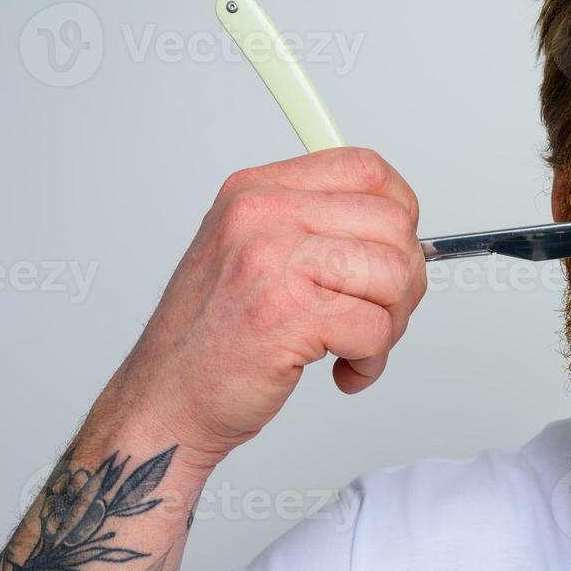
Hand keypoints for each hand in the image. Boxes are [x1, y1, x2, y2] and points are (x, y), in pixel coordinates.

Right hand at [87, 146, 425, 474]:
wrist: (166, 400)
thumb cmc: (214, 339)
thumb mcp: (253, 254)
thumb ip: (318, 229)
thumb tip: (401, 230)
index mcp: (257, 191)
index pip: (365, 169)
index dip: (400, 213)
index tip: (393, 252)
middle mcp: (262, 215)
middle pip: (393, 224)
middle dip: (404, 281)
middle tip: (379, 315)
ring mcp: (272, 260)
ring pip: (394, 275)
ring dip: (391, 324)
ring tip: (357, 346)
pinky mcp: (286, 314)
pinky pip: (376, 329)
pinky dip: (372, 361)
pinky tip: (344, 370)